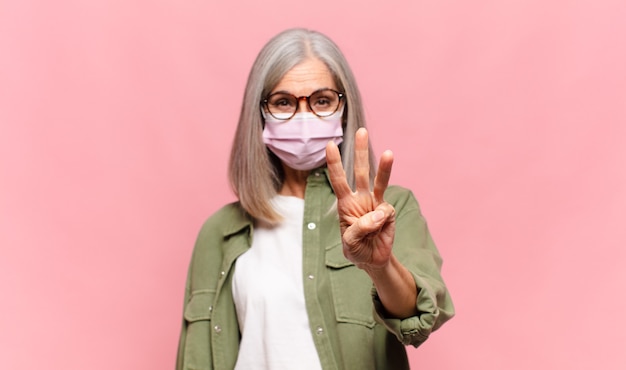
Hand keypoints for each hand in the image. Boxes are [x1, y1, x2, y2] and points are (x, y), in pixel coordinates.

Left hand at [326, 127, 395, 270]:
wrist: (372, 260)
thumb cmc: (356, 249)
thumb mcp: (350, 243)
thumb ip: (360, 228)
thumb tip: (378, 212)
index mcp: (345, 203)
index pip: (338, 180)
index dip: (334, 163)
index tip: (330, 145)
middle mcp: (360, 198)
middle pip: (360, 171)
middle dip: (360, 151)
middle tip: (360, 130)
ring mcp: (375, 203)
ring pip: (379, 180)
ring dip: (384, 167)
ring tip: (388, 153)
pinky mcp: (388, 212)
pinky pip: (386, 211)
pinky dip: (382, 220)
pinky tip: (379, 230)